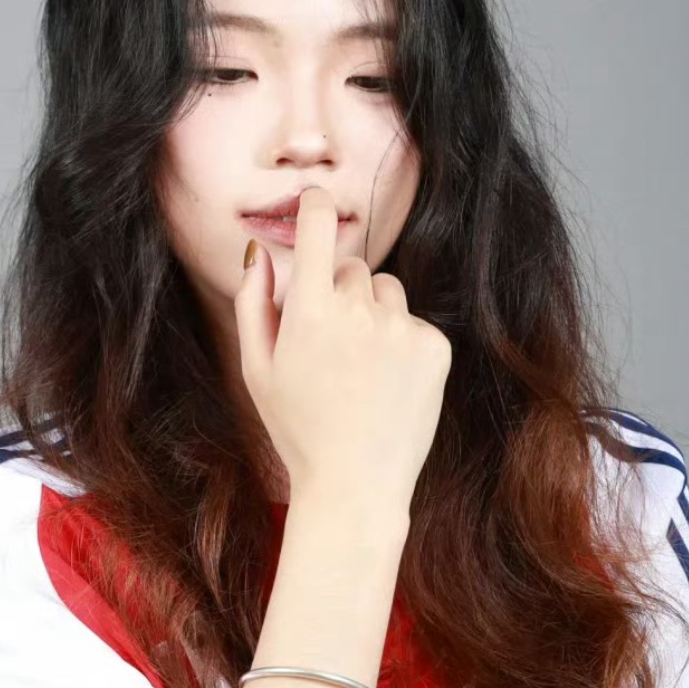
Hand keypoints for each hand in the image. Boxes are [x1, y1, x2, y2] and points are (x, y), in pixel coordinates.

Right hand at [235, 185, 451, 508]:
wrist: (356, 485)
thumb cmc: (298, 430)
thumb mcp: (257, 369)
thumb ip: (253, 303)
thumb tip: (260, 252)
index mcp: (310, 309)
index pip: (318, 223)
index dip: (315, 205)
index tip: (315, 202)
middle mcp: (359, 309)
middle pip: (353, 267)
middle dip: (340, 292)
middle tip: (329, 348)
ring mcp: (402, 328)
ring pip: (387, 293)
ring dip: (373, 315)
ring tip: (360, 370)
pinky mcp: (435, 348)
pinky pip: (414, 324)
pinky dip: (401, 345)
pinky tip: (386, 385)